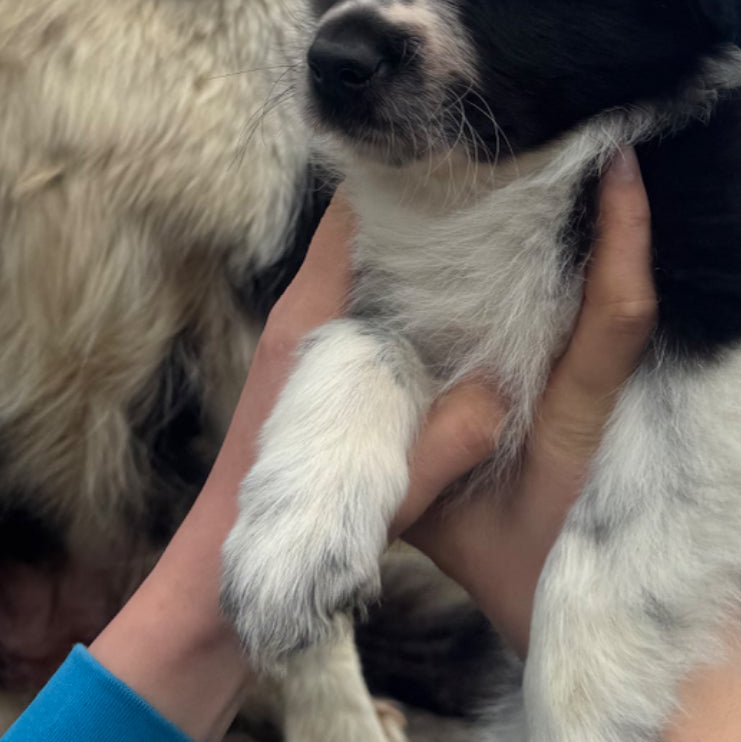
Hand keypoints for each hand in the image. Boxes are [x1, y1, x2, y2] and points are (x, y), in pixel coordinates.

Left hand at [90, 156, 654, 741]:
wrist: (226, 585)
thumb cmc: (294, 533)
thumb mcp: (394, 483)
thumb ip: (456, 430)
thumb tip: (514, 385)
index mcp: (310, 322)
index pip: (352, 214)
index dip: (408, 177)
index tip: (470, 156)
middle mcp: (301, 319)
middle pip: (366, 234)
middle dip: (428, 211)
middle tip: (504, 192)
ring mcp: (303, 347)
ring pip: (369, 274)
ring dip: (421, 260)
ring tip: (497, 241)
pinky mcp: (312, 378)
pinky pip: (366, 314)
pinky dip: (410, 305)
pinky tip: (465, 318)